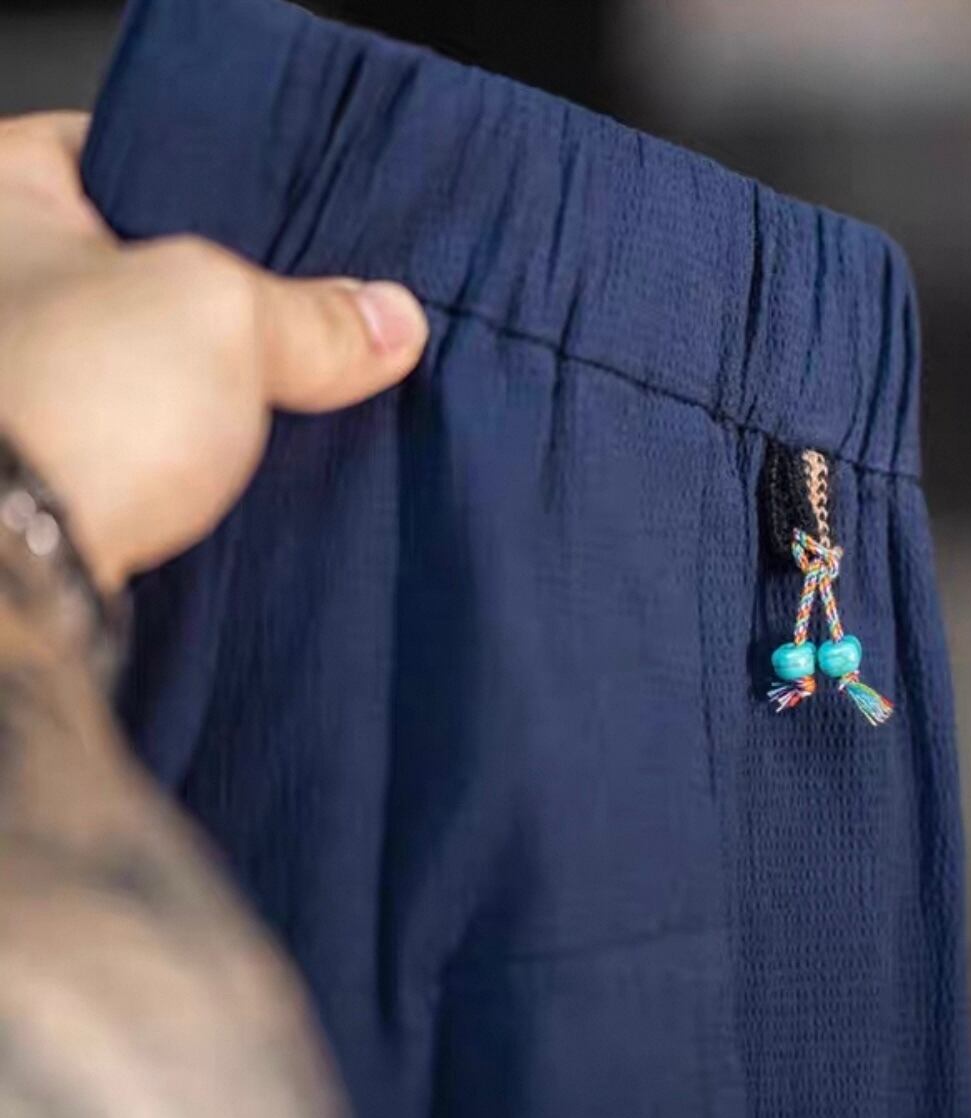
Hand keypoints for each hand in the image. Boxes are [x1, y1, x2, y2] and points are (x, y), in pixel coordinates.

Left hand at [0, 112, 428, 591]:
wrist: (13, 570)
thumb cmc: (65, 405)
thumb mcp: (224, 317)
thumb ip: (313, 313)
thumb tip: (387, 320)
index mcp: (0, 193)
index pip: (134, 149)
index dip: (230, 179)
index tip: (302, 217)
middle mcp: (1, 285)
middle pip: (148, 265)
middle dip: (236, 298)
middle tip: (319, 314)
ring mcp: (24, 379)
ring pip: (148, 360)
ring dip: (218, 382)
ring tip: (304, 389)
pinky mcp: (49, 468)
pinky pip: (140, 437)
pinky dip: (192, 446)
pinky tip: (252, 460)